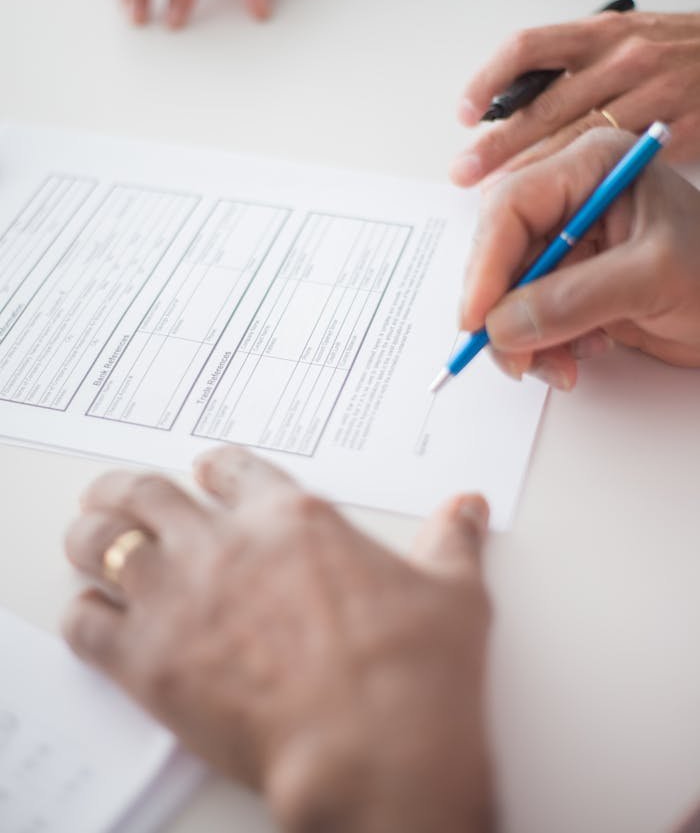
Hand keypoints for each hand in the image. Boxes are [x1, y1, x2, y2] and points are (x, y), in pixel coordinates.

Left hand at [63, 447, 494, 832]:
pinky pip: (88, 624)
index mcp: (293, 519)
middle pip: (147, 492)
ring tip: (86, 537)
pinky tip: (90, 616)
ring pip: (104, 542)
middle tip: (115, 494)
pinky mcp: (150, 663)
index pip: (230, 468)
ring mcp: (182, 599)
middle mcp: (227, 545)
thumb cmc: (417, 673)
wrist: (376, 752)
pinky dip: (83, 615)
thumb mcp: (453, 592)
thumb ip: (451, 541)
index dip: (213, 468)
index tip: (204, 475)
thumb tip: (467, 508)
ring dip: (92, 535)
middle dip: (126, 488)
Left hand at [451, 11, 699, 186]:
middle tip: (463, 172)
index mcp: (603, 33)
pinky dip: (585, 184)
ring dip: (530, 170)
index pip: (528, 48)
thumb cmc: (686, 56)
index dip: (488, 81)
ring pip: (577, 139)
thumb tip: (515, 108)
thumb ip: (578, 69)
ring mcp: (654, 94)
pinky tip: (563, 202)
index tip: (463, 114)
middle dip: (496, 144)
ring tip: (497, 196)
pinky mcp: (681, 129)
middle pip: (544, 104)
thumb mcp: (631, 41)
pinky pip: (621, 161)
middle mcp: (624, 58)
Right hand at [460, 127, 699, 389]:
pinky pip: (530, 316)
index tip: (477, 320)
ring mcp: (569, 244)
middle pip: (500, 253)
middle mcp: (571, 199)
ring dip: (524, 339)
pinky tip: (584, 353)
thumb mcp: (652, 278)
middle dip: (503, 311)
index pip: (511, 206)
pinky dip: (545, 345)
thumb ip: (574, 299)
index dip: (486, 265)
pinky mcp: (570, 283)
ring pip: (509, 292)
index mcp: (589, 167)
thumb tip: (501, 325)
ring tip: (562, 366)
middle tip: (516, 360)